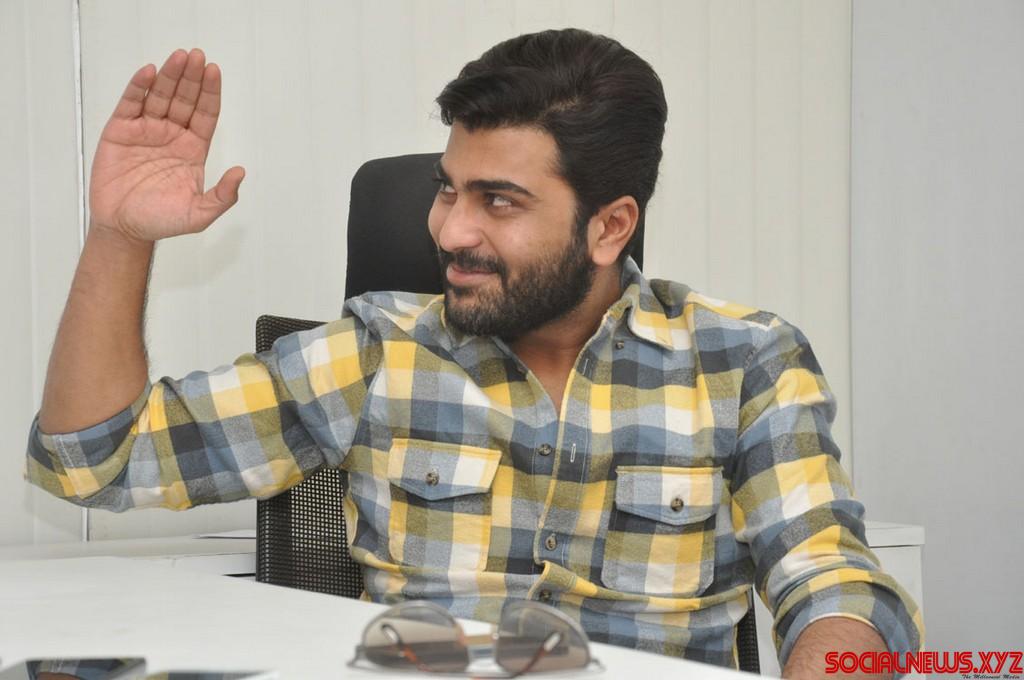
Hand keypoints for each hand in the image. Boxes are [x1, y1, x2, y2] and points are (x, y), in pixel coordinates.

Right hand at [88, 48, 244, 241]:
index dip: (210, 92)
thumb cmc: (160, 221)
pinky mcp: (121, 131)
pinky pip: (131, 104)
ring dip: (169, 76)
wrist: (124, 228)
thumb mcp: (199, 214)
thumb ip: (223, 196)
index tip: (214, 72)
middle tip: (197, 56)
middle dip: (192, 78)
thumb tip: (241, 173)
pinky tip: (149, 72)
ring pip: (160, 96)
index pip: (205, 114)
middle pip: (184, 99)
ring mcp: (146, 131)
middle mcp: (172, 135)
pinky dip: (138, 87)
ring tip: (178, 57)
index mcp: (193, 149)